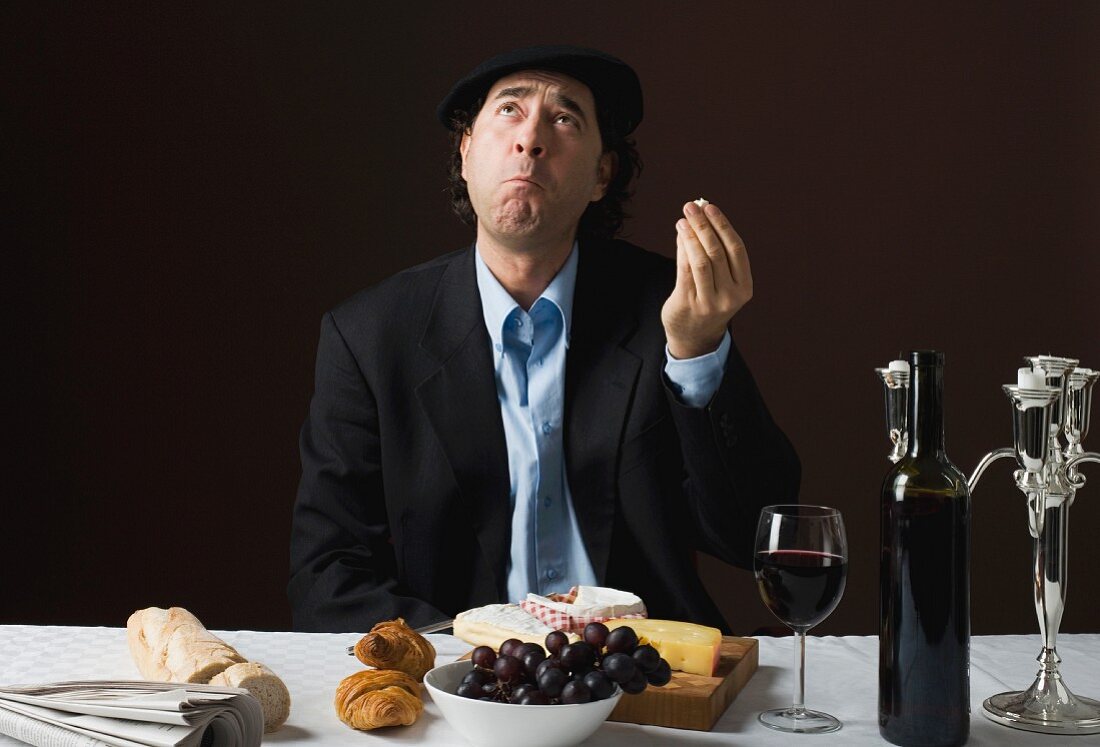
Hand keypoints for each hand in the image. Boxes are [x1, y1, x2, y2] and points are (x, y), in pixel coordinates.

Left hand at [661, 201, 752, 358]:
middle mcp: (730, 296)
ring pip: (700, 261)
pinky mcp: (688, 304)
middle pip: (717, 252)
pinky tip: (679, 235)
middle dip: (704, 226)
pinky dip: (682, 249)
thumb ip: (715, 253)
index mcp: (744, 287)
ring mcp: (709, 302)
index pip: (736, 250)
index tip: (710, 207)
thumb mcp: (721, 282)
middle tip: (692, 207)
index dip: (723, 226)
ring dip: (691, 236)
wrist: (695, 336)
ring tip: (683, 219)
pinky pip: (685, 270)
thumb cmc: (709, 300)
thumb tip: (701, 217)